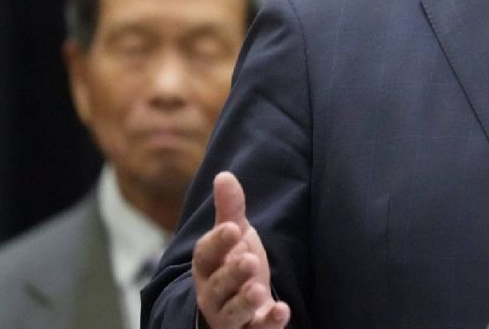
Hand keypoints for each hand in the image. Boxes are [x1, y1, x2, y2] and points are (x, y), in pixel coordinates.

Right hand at [192, 172, 290, 327]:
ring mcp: (228, 316)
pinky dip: (268, 323)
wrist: (240, 306)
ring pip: (231, 313)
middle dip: (232, 273)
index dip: (218, 242)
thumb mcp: (234, 236)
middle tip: (249, 259)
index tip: (233, 228)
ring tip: (259, 289)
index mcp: (208, 266)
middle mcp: (213, 294)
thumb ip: (230, 209)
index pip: (206, 254)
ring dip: (244, 302)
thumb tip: (224, 175)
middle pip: (218, 286)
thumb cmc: (233, 265)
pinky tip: (282, 310)